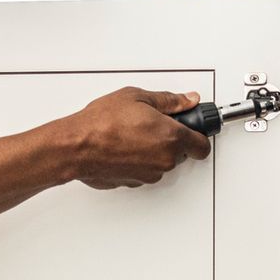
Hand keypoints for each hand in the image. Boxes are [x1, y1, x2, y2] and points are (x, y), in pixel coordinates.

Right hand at [55, 87, 211, 189]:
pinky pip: (143, 170)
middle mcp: (164, 160)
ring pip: (161, 163)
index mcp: (171, 137)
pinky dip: (138, 161)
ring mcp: (149, 174)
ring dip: (154, 151)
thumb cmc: (102, 123)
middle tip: (154, 125)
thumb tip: (187, 100)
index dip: (199, 136)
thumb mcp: (138, 97)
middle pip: (181, 153)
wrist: (76, 146)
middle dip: (172, 140)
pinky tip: (124, 147)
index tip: (195, 129)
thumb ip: (170, 101)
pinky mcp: (133, 182)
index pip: (202, 145)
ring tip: (133, 134)